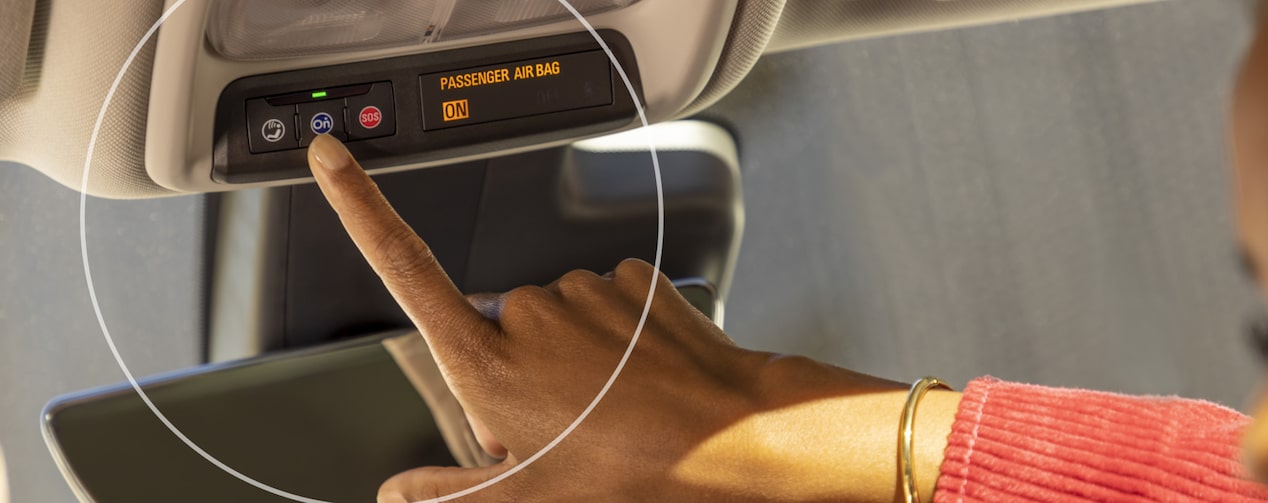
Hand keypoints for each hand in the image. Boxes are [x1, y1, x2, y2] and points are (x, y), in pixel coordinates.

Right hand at [305, 135, 959, 502]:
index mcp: (487, 359)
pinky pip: (604, 301)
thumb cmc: (632, 469)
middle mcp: (527, 311)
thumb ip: (450, 490)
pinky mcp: (629, 278)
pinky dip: (613, 334)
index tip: (331, 155)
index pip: (402, 268)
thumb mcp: (530, 497)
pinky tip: (637, 376)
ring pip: (555, 318)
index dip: (359, 206)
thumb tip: (394, 492)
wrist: (729, 434)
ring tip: (608, 408)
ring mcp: (581, 290)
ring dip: (569, 356)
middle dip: (516, 369)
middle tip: (558, 424)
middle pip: (496, 327)